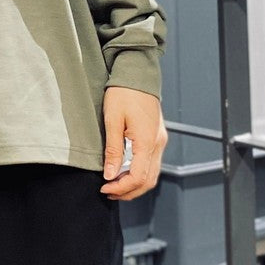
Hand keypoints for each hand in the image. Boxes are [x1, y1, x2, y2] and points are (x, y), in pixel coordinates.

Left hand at [99, 86, 167, 200]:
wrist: (137, 73)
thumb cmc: (123, 92)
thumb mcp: (113, 120)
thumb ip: (113, 150)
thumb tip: (111, 175)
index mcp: (147, 141)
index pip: (138, 177)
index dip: (121, 187)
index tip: (104, 188)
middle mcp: (158, 143)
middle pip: (148, 180)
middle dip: (129, 191)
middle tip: (109, 192)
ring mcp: (159, 140)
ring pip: (152, 174)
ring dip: (135, 184)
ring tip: (115, 185)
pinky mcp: (157, 136)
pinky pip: (152, 163)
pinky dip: (139, 173)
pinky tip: (124, 171)